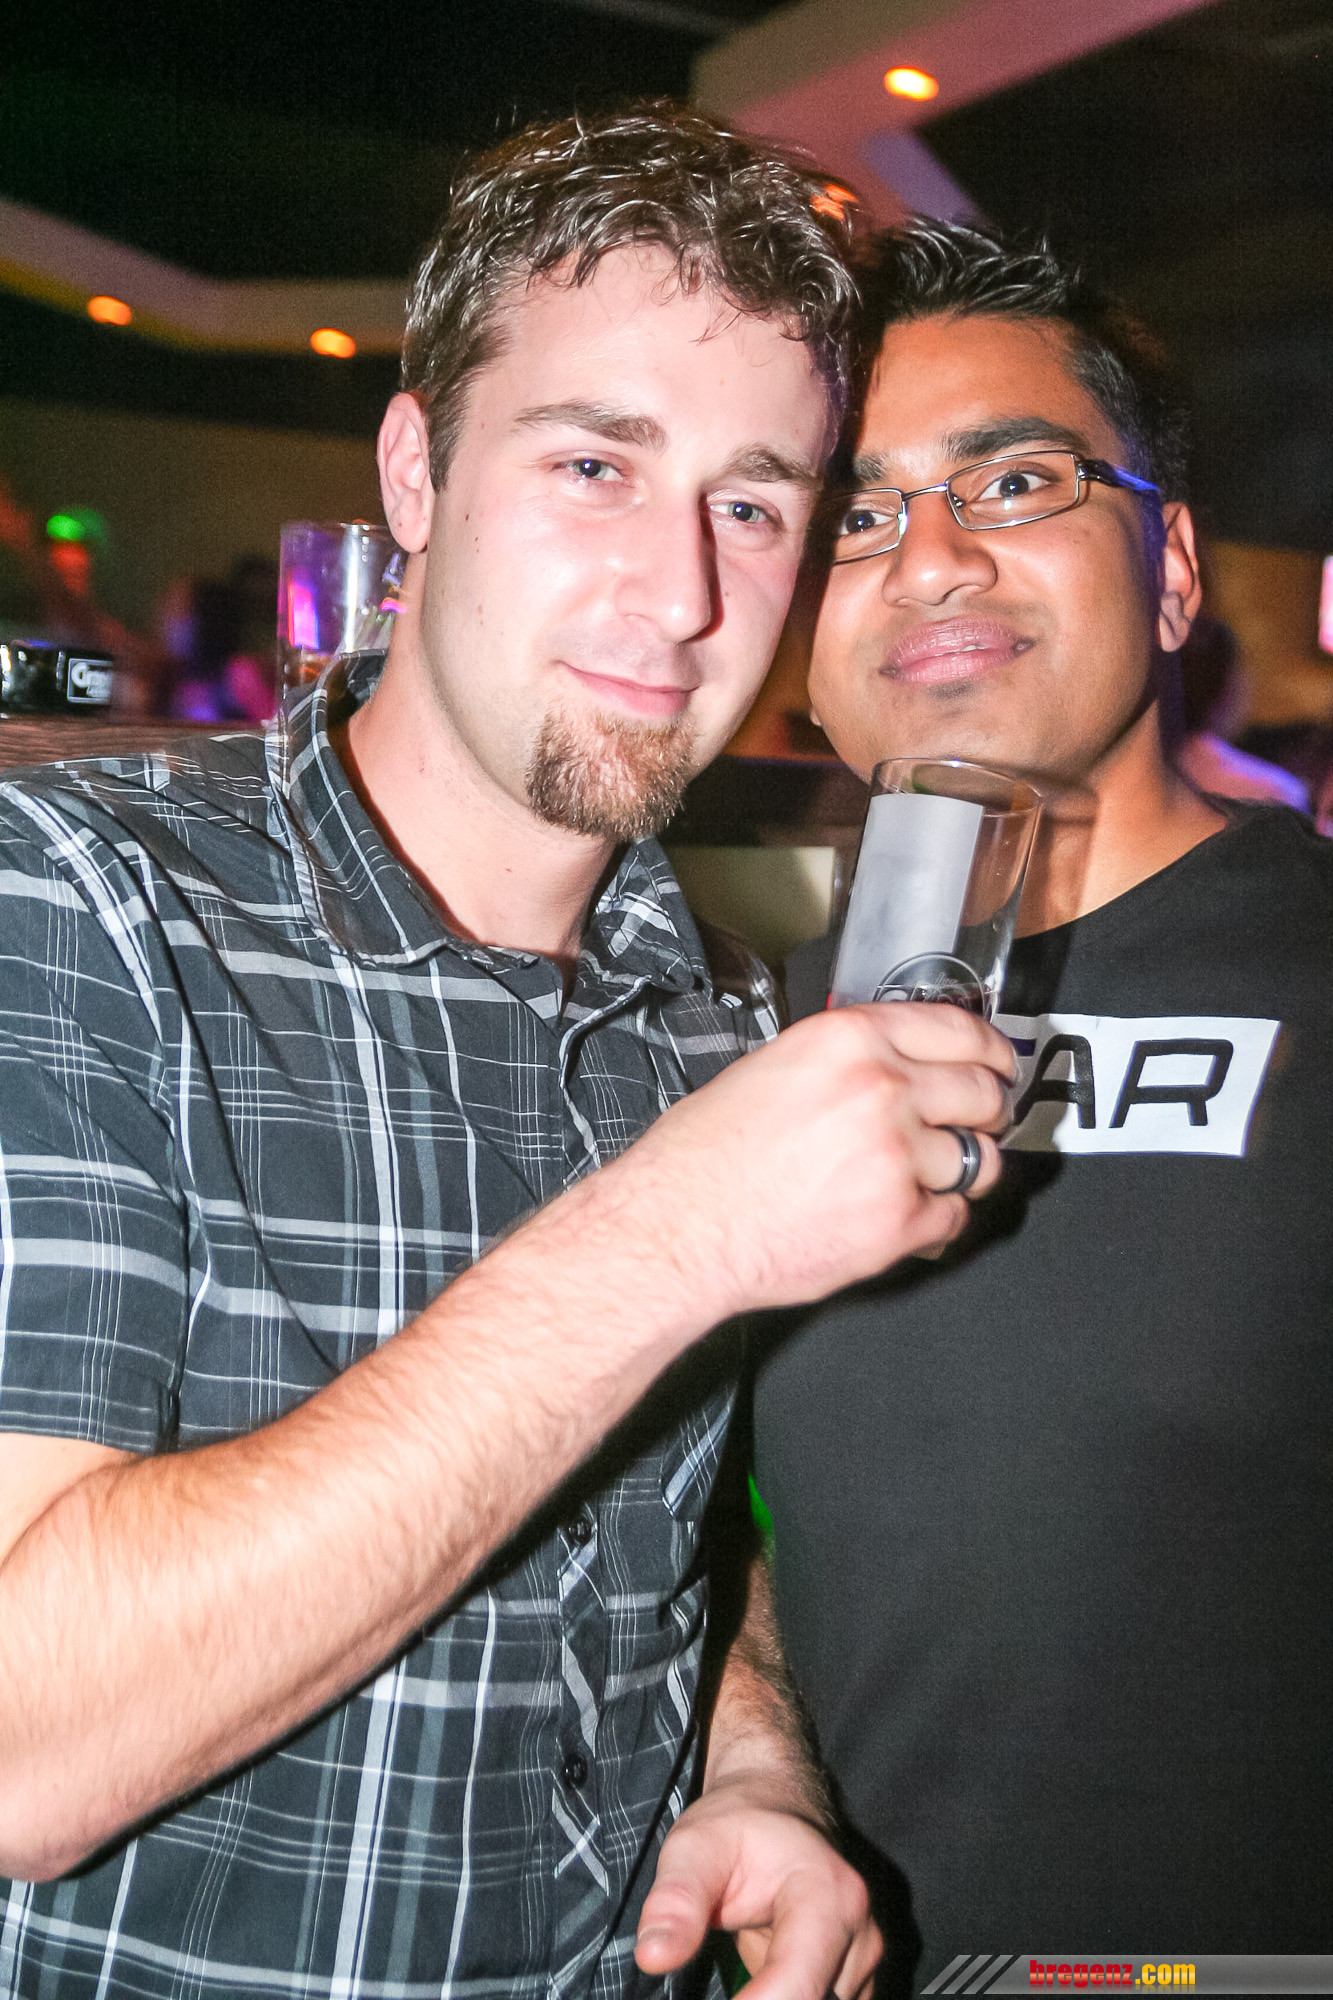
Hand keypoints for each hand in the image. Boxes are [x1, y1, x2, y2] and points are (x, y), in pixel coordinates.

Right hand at [602, 999, 1013, 1318]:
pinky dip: (936, 1220)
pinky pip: (952, 1217)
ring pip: (978, 1160)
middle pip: (982, 1092)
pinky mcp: (898, 1221)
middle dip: (988, 1109)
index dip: (991, 1050)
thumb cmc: (706, 1154)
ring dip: (962, 1170)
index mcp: (850, 1041)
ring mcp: (896, 1157)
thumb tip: (905, 1065)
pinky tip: (903, 1212)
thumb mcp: (777, 1066)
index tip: (1000, 1063)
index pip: (959, 1030)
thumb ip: (850, 1060)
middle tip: (978, 1120)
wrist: (678, 1226)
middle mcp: (881, 1090)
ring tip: (930, 1175)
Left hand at [635, 1783, 881, 1999]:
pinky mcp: (853, 1985)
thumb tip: (653, 1958)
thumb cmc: (736, 1826)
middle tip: (722, 1983)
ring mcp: (862, 1964)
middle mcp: (860, 1937)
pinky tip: (752, 1992)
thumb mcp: (695, 1847)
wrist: (776, 1810)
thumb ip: (677, 1901)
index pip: (798, 1987)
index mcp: (828, 1897)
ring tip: (734, 1980)